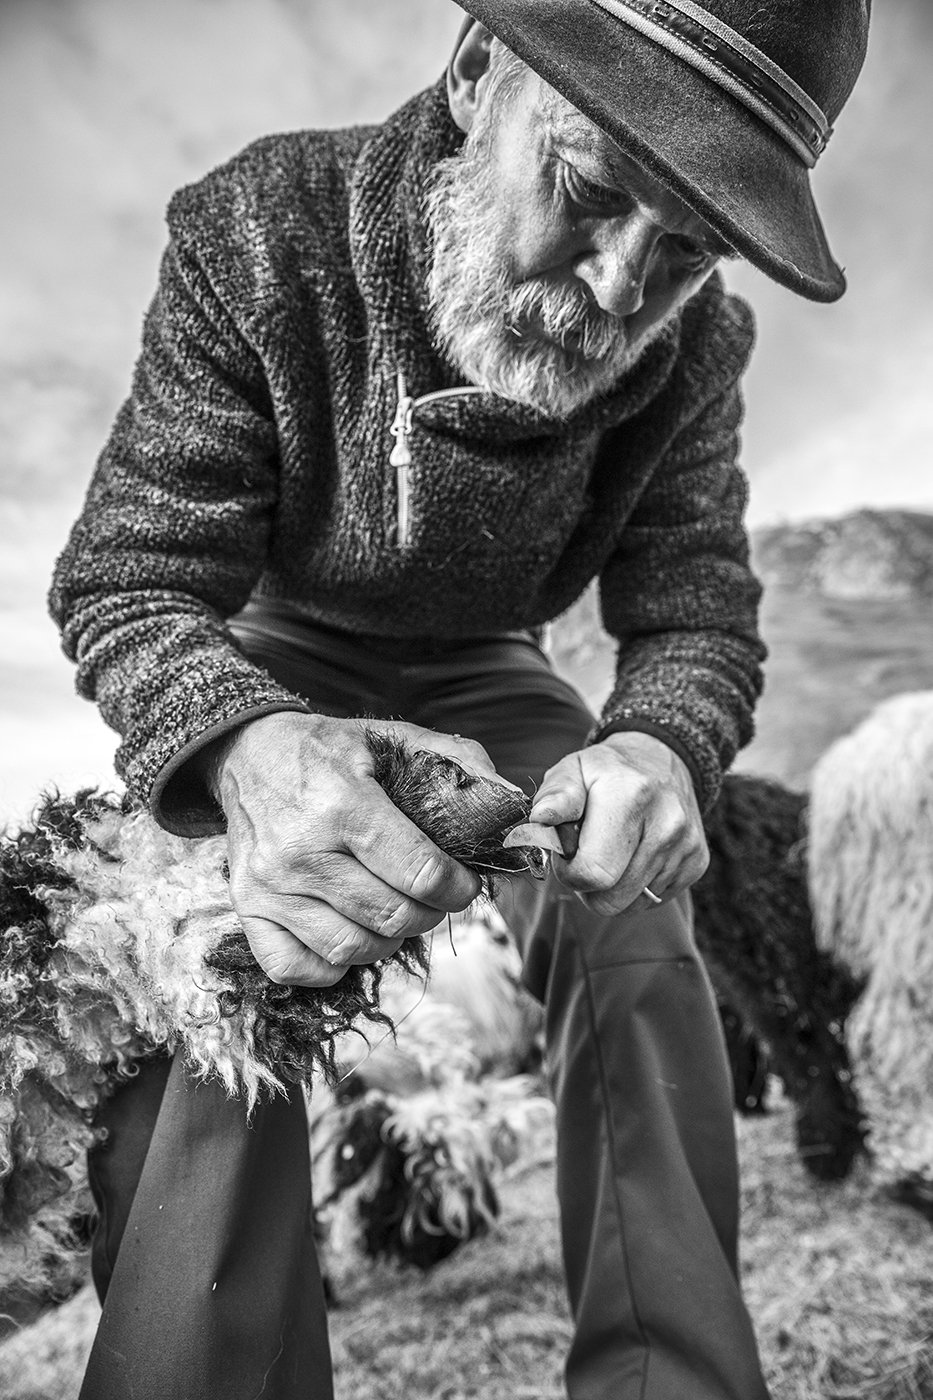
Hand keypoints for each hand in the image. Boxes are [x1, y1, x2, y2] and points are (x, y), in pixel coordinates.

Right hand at [211, 713, 496, 986]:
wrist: (247, 755)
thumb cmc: (330, 751)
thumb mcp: (392, 737)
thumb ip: (458, 761)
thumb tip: (512, 804)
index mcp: (343, 804)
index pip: (421, 873)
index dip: (459, 887)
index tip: (466, 882)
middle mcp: (301, 851)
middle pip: (392, 917)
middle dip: (430, 912)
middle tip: (433, 896)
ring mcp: (270, 887)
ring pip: (352, 949)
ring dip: (387, 938)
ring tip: (392, 910)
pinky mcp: (248, 911)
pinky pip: (300, 968)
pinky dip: (333, 963)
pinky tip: (348, 929)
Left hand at [527, 731, 708, 915]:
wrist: (661, 759)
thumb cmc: (606, 771)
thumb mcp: (572, 769)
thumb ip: (555, 795)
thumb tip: (540, 819)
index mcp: (630, 796)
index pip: (593, 873)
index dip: (569, 872)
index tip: (566, 852)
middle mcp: (666, 823)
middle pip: (611, 899)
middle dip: (588, 886)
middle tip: (586, 854)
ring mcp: (686, 846)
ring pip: (631, 905)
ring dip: (611, 886)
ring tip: (612, 850)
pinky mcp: (698, 862)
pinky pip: (653, 901)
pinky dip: (636, 885)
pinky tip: (634, 854)